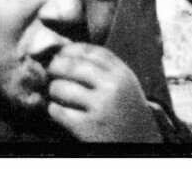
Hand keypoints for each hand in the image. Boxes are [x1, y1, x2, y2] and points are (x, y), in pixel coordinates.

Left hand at [43, 42, 159, 142]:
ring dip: (53, 89)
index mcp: (121, 73)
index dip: (70, 50)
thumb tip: (65, 52)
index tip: (61, 54)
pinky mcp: (89, 127)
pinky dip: (53, 109)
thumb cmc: (125, 108)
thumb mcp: (124, 82)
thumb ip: (104, 67)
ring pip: (62, 88)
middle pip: (72, 66)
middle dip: (55, 67)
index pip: (89, 51)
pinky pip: (59, 111)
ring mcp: (101, 107)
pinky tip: (56, 110)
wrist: (141, 141)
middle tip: (50, 71)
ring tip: (54, 92)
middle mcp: (112, 87)